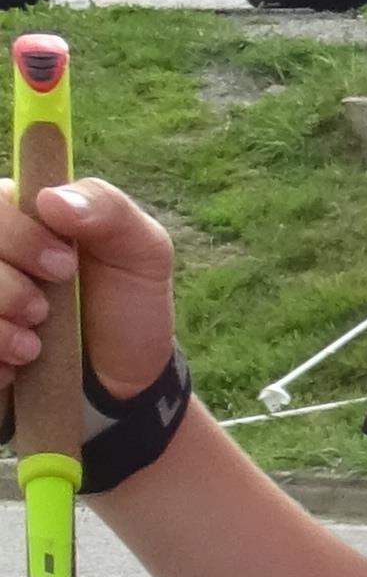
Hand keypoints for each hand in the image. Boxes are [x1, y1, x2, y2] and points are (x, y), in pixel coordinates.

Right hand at [0, 172, 185, 410]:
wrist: (126, 377)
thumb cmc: (127, 301)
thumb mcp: (142, 251)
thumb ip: (108, 211)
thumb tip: (52, 200)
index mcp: (17, 213)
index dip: (18, 236)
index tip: (66, 266)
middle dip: (6, 287)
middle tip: (45, 310)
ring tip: (34, 347)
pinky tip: (18, 367)